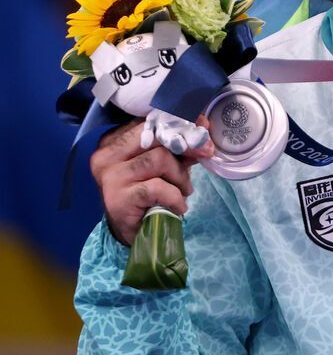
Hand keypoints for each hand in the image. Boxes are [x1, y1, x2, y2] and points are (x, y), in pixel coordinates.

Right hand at [90, 118, 213, 246]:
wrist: (132, 231)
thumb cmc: (147, 193)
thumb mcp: (162, 165)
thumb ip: (177, 147)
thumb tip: (203, 129)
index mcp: (113, 142)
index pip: (149, 122)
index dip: (180, 122)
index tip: (203, 125)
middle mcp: (106, 156)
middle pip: (156, 137)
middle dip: (186, 146)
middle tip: (204, 155)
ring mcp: (110, 177)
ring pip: (160, 159)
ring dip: (180, 177)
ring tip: (182, 190)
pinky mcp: (118, 198)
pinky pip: (158, 187)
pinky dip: (175, 197)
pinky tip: (176, 206)